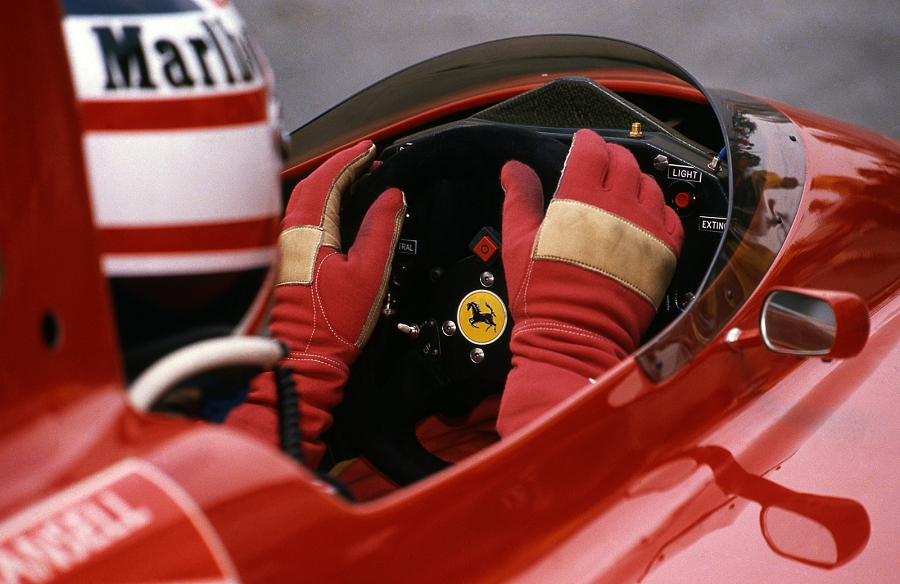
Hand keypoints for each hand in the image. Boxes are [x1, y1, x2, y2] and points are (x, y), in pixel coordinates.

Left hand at [227, 141, 405, 466]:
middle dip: (340, 165)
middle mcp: (290, 233)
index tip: (370, 149)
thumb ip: (382, 229)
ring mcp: (285, 246)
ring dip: (330, 182)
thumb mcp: (370, 274)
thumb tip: (393, 197)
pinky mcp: (287, 259)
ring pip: (305, 198)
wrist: (306, 357)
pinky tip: (337, 206)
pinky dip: (322, 200)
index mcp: (310, 232)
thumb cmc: (333, 324)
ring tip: (357, 177)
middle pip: (312, 183)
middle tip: (367, 158)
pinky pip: (303, 215)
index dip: (351, 160)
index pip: (328, 180)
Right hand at [497, 129, 682, 435]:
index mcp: (580, 199)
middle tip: (599, 166)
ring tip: (621, 193)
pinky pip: (671, 215)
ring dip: (635, 181)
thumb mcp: (519, 241)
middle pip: (623, 161)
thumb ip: (519, 198)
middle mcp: (618, 208)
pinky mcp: (664, 251)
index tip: (581, 144)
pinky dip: (658, 209)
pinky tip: (643, 218)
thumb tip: (513, 171)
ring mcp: (645, 228)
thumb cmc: (547, 296)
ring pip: (649, 184)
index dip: (585, 141)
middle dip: (610, 157)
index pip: (591, 149)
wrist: (577, 335)